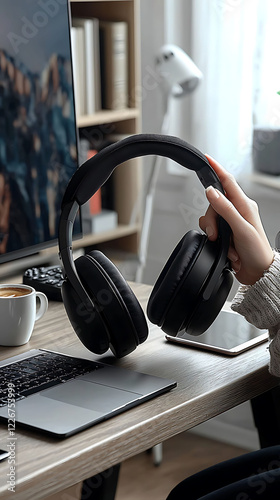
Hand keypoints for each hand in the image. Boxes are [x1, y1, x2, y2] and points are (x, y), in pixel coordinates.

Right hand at [199, 155, 273, 284]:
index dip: (216, 169)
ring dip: (215, 235)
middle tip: (215, 235)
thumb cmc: (257, 252)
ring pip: (210, 220)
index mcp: (244, 205)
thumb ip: (225, 209)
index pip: (227, 181)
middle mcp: (237, 212)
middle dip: (210, 221)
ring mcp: (231, 223)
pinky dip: (217, 243)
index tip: (206, 158)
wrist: (259, 273)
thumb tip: (211, 191)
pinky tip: (228, 251)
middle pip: (213, 204)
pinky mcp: (226, 235)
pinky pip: (212, 232)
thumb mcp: (241, 229)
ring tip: (226, 247)